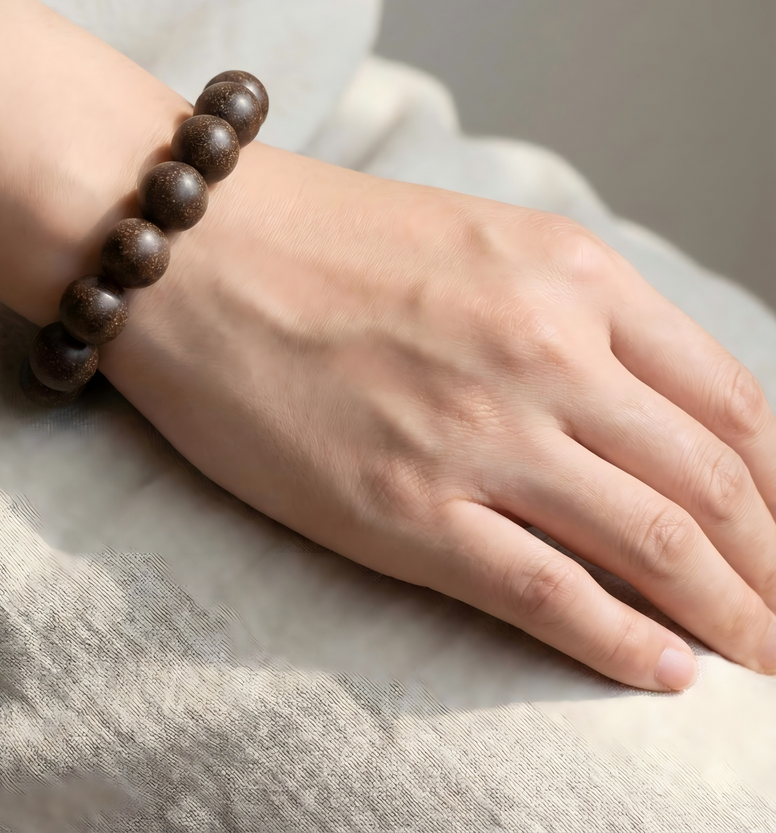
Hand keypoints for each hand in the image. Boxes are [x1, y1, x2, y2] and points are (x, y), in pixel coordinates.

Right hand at [103, 143, 775, 690]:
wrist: (191, 248)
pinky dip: (624, 646)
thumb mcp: (475, 239)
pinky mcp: (402, 510)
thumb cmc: (318, 238)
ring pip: (657, 548)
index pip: (730, 401)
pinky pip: (550, 596)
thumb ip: (567, 311)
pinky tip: (665, 671)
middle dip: (774, 564)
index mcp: (568, 272)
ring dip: (730, 616)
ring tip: (757, 656)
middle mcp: (544, 350)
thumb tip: (643, 405)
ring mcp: (477, 434)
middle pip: (714, 484)